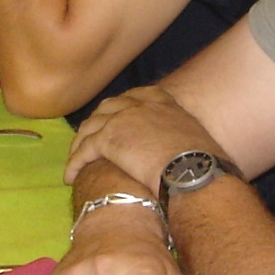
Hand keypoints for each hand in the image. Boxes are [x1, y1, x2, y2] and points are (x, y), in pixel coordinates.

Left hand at [64, 86, 226, 192]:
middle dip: (95, 123)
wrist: (196, 173)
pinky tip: (70, 177)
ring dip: (80, 144)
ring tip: (76, 161)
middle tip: (88, 141)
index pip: (134, 96)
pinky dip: (74, 164)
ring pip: (90, 128)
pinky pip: (84, 151)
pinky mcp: (108, 139)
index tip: (112, 118)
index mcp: (163, 102)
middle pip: (107, 109)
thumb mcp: (197, 141)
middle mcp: (140, 105)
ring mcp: (122, 119)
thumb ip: (182, 140)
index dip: (119, 108)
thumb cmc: (205, 166)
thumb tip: (188, 157)